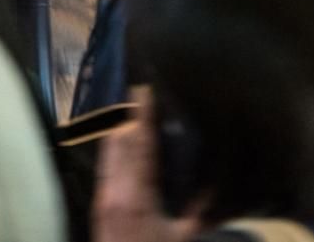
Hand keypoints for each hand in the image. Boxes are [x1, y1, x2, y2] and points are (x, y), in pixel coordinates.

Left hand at [92, 87, 201, 241]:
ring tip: (135, 112)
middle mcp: (112, 190)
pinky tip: (125, 147)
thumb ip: (200, 210)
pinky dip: (115, 149)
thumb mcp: (184, 237)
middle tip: (143, 93)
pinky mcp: (98, 206)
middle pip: (116, 141)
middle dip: (128, 116)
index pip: (139, 144)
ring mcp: (101, 197)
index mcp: (135, 194)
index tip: (145, 87)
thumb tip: (215, 184)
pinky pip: (105, 166)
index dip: (143, 114)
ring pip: (107, 152)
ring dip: (120, 130)